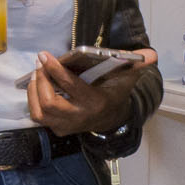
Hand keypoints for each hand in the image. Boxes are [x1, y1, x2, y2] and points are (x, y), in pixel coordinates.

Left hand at [26, 48, 155, 136]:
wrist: (112, 118)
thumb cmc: (116, 93)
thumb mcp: (128, 79)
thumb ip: (137, 65)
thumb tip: (151, 55)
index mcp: (95, 103)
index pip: (70, 87)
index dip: (55, 70)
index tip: (44, 55)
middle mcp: (79, 117)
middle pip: (49, 103)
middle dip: (41, 81)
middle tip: (39, 63)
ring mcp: (67, 126)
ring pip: (40, 112)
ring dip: (33, 91)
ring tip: (36, 73)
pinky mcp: (58, 128)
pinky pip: (38, 116)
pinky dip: (33, 99)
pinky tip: (36, 84)